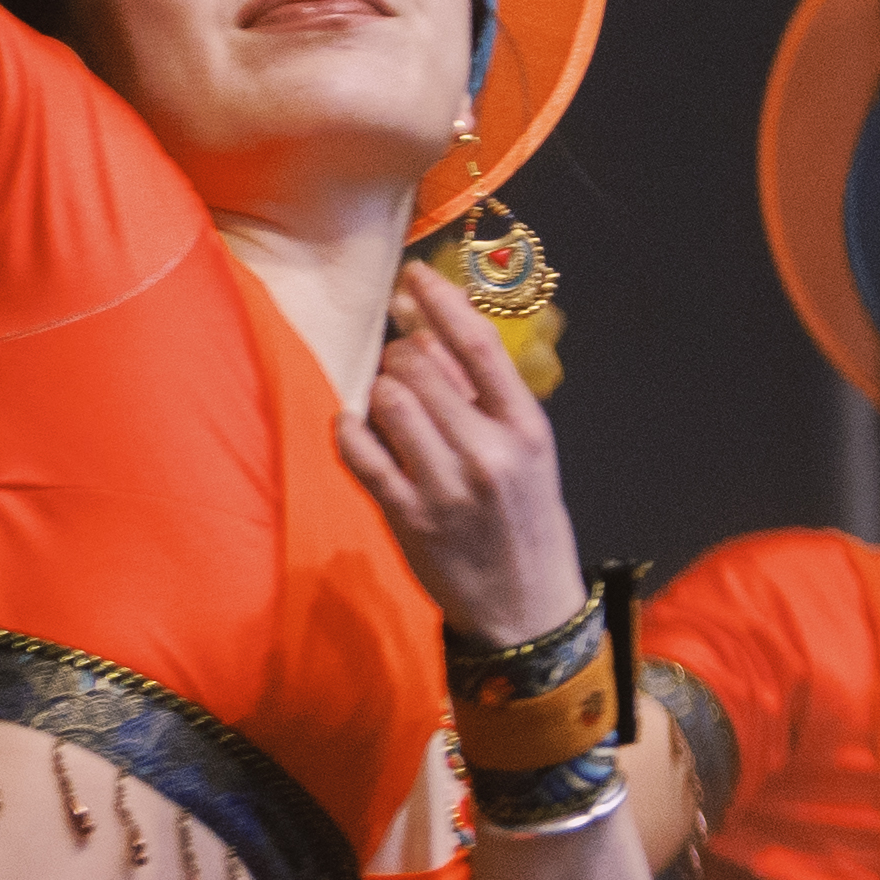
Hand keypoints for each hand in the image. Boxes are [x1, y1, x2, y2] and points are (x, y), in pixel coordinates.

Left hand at [347, 264, 592, 645]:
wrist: (527, 605)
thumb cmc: (525, 519)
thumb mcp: (528, 452)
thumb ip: (484, 395)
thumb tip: (428, 329)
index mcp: (526, 428)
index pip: (478, 344)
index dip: (439, 299)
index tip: (413, 275)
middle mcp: (488, 452)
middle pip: (418, 363)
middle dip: (402, 357)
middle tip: (406, 374)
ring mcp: (445, 485)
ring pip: (386, 398)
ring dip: (378, 394)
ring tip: (392, 412)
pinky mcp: (407, 514)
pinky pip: (359, 448)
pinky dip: (351, 430)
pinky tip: (360, 432)